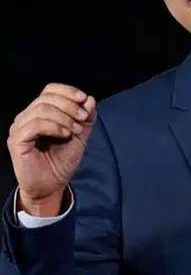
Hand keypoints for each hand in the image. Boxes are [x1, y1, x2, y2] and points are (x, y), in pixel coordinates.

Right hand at [6, 83, 95, 215]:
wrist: (52, 184)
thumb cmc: (62, 159)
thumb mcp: (80, 135)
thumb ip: (86, 117)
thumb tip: (89, 99)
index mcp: (40, 112)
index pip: (50, 90)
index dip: (67, 91)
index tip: (84, 99)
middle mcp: (26, 117)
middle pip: (46, 98)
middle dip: (70, 105)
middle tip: (83, 118)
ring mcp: (19, 128)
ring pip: (41, 109)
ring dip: (64, 117)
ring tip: (76, 130)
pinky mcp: (17, 141)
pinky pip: (34, 125)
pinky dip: (54, 126)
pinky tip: (65, 134)